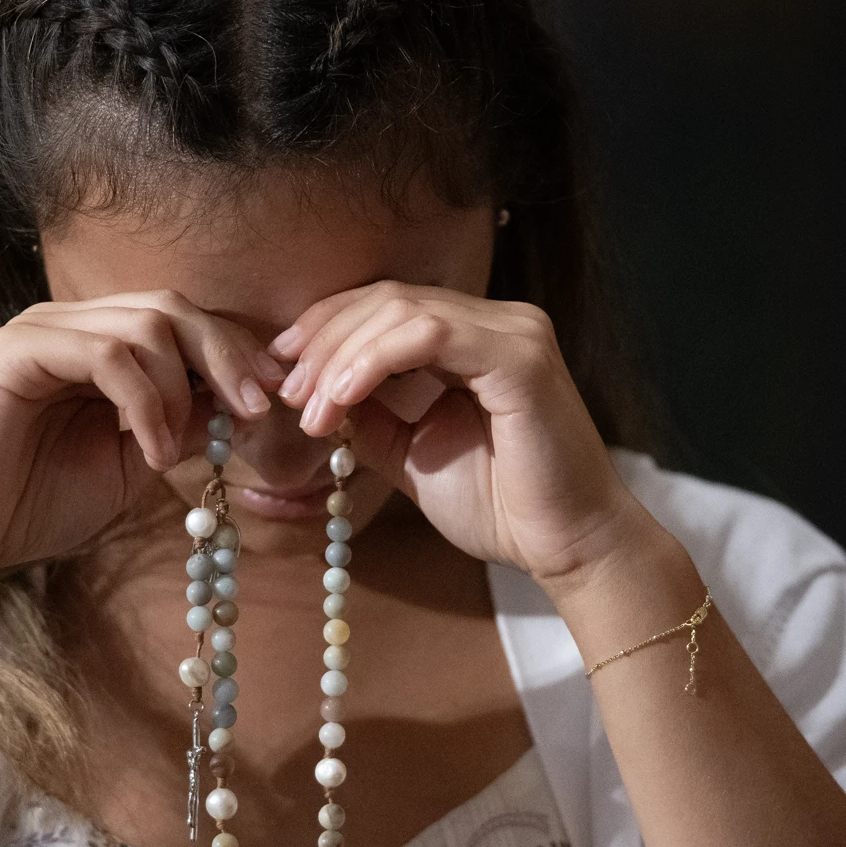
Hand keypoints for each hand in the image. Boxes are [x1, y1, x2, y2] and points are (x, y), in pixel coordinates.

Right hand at [0, 292, 282, 587]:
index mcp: (99, 344)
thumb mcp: (131, 464)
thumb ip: (177, 426)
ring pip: (146, 323)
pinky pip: (106, 353)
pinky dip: (144, 401)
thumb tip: (238, 405)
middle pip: (174, 306)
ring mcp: (43, 330)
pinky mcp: (18, 351)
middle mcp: (72, 323)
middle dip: (227, 355)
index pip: (183, 320)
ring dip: (181, 388)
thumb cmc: (34, 504)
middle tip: (259, 410)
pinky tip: (151, 450)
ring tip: (176, 451)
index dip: (236, 353)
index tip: (277, 399)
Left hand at [271, 284, 654, 585]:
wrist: (564, 547)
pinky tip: (342, 398)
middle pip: (387, 298)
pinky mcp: (520, 356)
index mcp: (474, 337)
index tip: (281, 370)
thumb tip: (314, 392)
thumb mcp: (411, 453)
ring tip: (310, 407)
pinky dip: (373, 361)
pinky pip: (429, 335)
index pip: (386, 305)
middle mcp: (497, 321)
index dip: (325, 328)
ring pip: (401, 310)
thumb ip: (370, 416)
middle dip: (323, 341)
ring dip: (340, 356)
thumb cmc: (500, 507)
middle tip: (288, 393)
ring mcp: (513, 331)